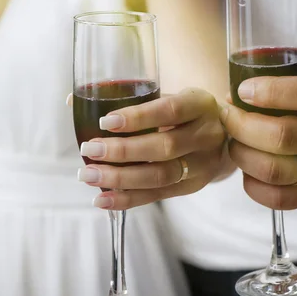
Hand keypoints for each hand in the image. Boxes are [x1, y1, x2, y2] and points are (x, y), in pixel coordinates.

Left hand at [78, 89, 226, 209]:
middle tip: (89, 150)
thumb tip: (72, 100)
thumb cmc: (183, 112)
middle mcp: (207, 136)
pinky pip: (158, 195)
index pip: (171, 110)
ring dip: (121, 179)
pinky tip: (102, 199)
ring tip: (89, 175)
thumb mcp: (168, 95)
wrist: (223, 136)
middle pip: (164, 147)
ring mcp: (203, 165)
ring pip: (161, 176)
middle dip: (123, 151)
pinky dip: (128, 199)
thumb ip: (129, 98)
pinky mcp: (193, 186)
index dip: (138, 117)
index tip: (105, 122)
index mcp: (201, 104)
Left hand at [220, 69, 296, 209]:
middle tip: (227, 115)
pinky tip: (248, 168)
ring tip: (234, 140)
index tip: (243, 89)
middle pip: (281, 136)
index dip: (269, 92)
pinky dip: (252, 185)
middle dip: (240, 124)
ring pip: (273, 169)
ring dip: (241, 154)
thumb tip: (242, 85)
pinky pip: (278, 199)